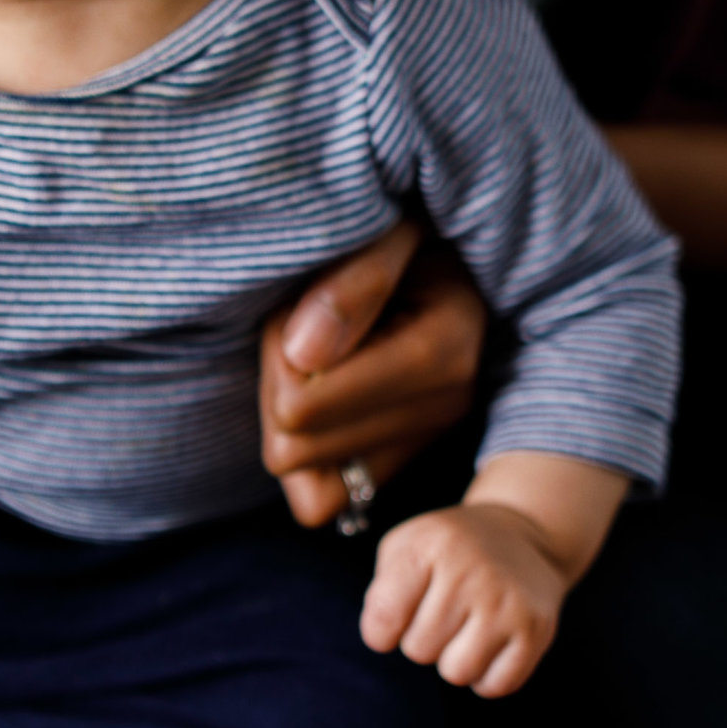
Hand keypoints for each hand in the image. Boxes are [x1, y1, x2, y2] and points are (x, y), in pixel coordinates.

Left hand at [260, 221, 487, 528]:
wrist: (450, 252)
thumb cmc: (408, 232)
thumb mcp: (388, 230)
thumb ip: (355, 282)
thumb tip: (306, 355)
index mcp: (441, 353)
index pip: (300, 410)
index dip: (277, 358)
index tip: (298, 310)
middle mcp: (443, 408)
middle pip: (294, 451)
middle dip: (280, 387)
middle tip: (302, 330)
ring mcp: (425, 439)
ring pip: (308, 482)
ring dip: (294, 417)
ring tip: (319, 355)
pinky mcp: (406, 456)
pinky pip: (326, 497)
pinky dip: (311, 449)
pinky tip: (324, 393)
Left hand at [361, 501, 569, 698]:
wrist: (521, 538)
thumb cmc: (449, 552)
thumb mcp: (405, 546)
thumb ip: (381, 591)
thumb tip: (383, 636)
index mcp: (430, 547)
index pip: (382, 621)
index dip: (382, 631)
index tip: (398, 615)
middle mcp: (471, 572)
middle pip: (418, 650)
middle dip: (424, 640)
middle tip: (444, 614)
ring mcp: (507, 603)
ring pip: (457, 673)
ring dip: (455, 661)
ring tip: (466, 629)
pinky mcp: (536, 630)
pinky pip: (495, 686)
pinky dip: (487, 675)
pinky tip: (491, 643)